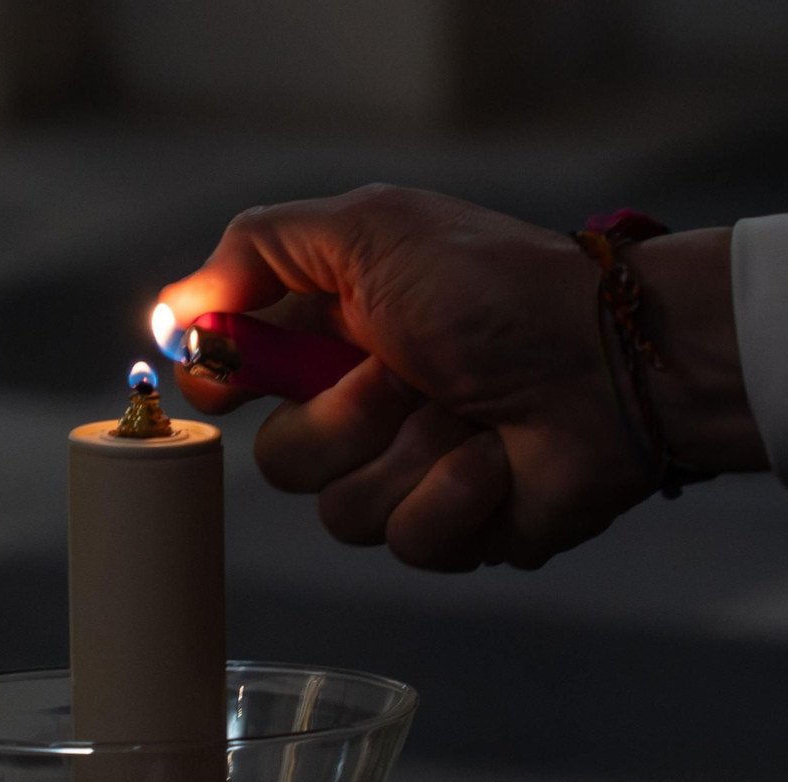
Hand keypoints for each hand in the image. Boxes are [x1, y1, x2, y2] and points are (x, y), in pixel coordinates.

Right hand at [159, 185, 764, 570]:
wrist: (614, 363)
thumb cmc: (496, 288)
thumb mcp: (369, 232)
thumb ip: (261, 249)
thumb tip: (172, 308)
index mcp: (336, 334)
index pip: (237, 375)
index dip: (222, 385)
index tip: (222, 383)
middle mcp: (363, 407)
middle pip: (280, 462)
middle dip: (345, 418)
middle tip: (408, 374)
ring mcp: (408, 473)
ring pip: (340, 513)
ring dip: (410, 456)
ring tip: (472, 416)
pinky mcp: (455, 529)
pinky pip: (408, 544)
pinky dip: (456, 499)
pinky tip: (498, 462)